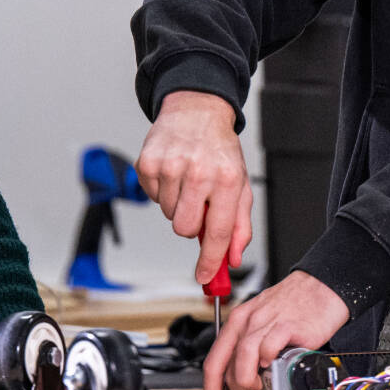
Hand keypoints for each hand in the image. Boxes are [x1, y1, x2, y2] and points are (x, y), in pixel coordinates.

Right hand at [135, 89, 251, 285]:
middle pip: (186, 230)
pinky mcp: (148, 163)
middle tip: (199, 204)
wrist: (197, 111)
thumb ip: (240, 226)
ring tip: (188, 181)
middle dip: (192, 225)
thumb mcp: (241, 184)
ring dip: (178, 205)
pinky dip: (163, 191)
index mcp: (229, 179)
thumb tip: (231, 259)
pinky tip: (174, 173)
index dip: (210, 261)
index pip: (218, 232)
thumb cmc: (220, 150)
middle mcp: (200, 172)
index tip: (205, 278)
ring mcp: (171, 166)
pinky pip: (153, 198)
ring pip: (169, 215)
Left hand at [201, 271, 348, 389]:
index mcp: (237, 322)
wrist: (322, 286)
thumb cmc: (295, 304)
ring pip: (243, 362)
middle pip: (227, 369)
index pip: (213, 362)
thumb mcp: (263, 322)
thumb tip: (246, 383)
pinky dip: (268, 363)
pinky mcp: (286, 326)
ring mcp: (265, 323)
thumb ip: (252, 349)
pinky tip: (276, 368)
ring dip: (250, 386)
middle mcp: (247, 322)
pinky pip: (268, 349)